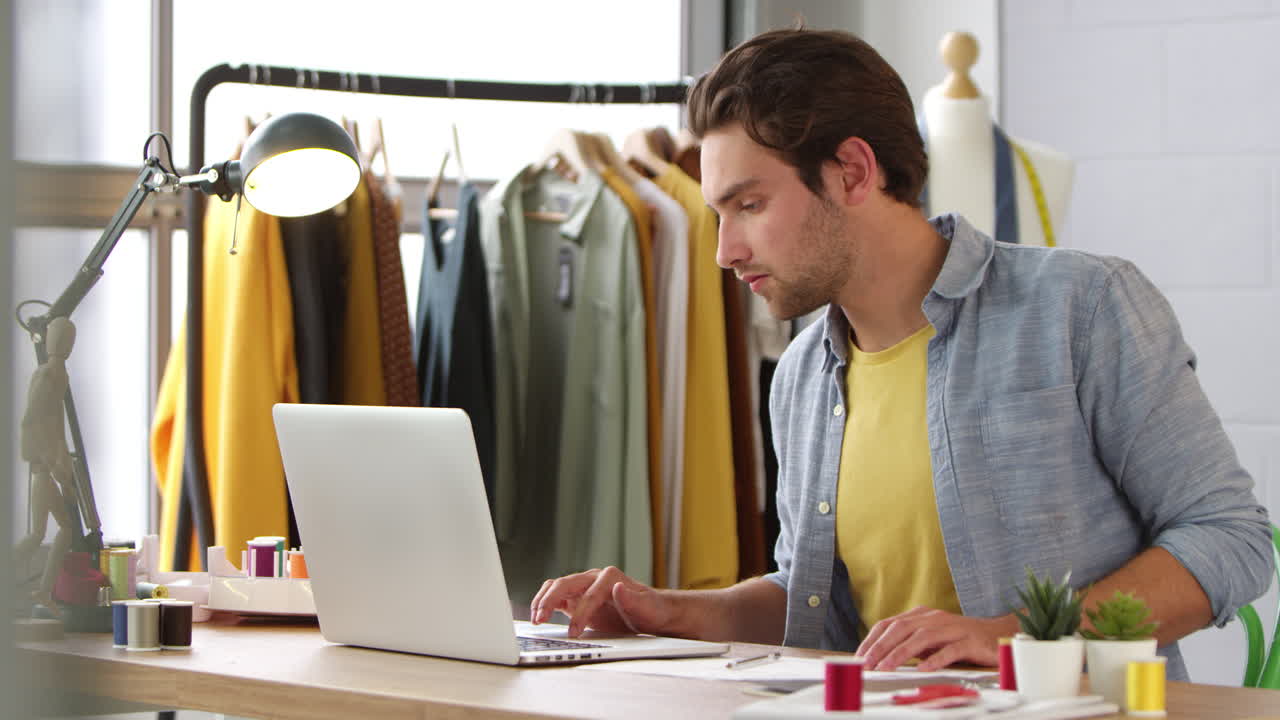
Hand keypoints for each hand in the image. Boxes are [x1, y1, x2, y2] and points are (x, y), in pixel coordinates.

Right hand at [530, 566, 675, 638]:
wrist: (651, 613)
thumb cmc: (650, 610)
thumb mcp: (647, 608)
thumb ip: (633, 599)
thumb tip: (618, 588)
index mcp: (609, 577)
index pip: (589, 593)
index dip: (580, 613)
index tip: (574, 632)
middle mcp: (593, 578)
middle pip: (565, 584)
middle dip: (550, 601)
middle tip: (540, 620)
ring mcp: (583, 588)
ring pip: (556, 587)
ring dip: (543, 600)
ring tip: (535, 619)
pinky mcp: (577, 599)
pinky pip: (556, 597)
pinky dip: (544, 604)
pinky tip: (538, 617)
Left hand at [855, 606, 1017, 671]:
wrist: (997, 635)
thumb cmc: (959, 639)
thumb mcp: (930, 640)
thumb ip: (909, 645)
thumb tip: (881, 659)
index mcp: (921, 616)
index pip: (889, 624)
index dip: (872, 639)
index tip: (859, 656)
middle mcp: (934, 618)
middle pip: (901, 628)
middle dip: (881, 647)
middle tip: (866, 664)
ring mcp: (952, 628)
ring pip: (921, 638)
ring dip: (901, 653)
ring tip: (886, 667)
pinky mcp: (969, 641)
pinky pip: (950, 650)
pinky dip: (935, 659)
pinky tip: (923, 669)